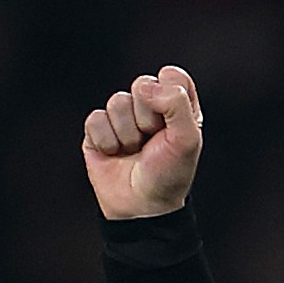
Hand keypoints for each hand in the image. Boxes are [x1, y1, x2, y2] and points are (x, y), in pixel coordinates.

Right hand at [82, 66, 203, 219]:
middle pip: (141, 84)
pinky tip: (115, 154)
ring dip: (127, 133)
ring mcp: (122, 118)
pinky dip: (107, 140)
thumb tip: (146, 86)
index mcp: (176, 106)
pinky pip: (96, 119)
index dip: (169, 93)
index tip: (171, 121)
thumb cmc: (169, 175)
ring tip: (134, 151)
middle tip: (152, 141)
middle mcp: (149, 108)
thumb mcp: (187, 139)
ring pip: (117, 101)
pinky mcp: (97, 131)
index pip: (172, 75)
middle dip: (147, 117)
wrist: (142, 207)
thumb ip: (176, 103)